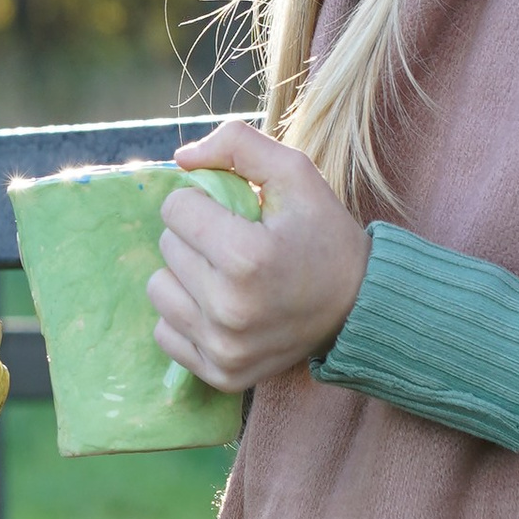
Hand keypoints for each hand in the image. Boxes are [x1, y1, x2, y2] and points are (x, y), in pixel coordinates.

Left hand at [149, 119, 371, 392]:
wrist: (359, 306)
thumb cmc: (324, 234)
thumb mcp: (295, 172)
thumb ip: (237, 144)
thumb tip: (181, 159)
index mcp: (246, 256)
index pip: (175, 209)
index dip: (203, 201)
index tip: (236, 214)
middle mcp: (230, 309)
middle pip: (167, 247)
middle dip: (196, 236)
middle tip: (239, 244)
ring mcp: (224, 348)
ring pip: (159, 289)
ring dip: (186, 275)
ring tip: (227, 276)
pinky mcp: (220, 375)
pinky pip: (165, 333)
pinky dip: (188, 316)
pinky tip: (224, 309)